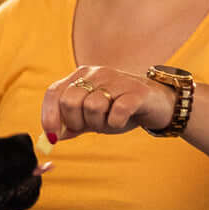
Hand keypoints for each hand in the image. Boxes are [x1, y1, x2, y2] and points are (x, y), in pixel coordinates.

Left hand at [40, 65, 174, 142]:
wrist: (159, 104)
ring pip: (92, 107)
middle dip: (76, 122)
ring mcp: (116, 80)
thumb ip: (72, 124)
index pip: (54, 92)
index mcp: (81, 76)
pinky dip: (115, 122)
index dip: (49, 115)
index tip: (52, 135)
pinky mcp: (136, 91)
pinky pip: (116, 111)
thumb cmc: (122, 109)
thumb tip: (50, 136)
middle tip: (91, 127)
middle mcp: (96, 74)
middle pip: (70, 101)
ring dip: (98, 123)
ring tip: (109, 122)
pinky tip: (121, 121)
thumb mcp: (93, 117)